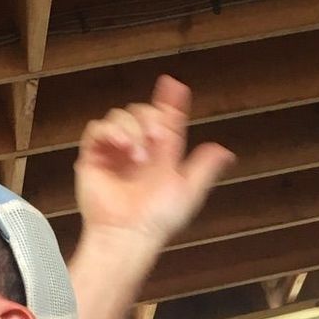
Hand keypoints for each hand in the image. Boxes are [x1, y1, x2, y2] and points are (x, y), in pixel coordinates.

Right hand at [73, 76, 234, 247]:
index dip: (169, 100)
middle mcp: (137, 148)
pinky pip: (97, 129)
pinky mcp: (93, 155)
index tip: (174, 86)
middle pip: (141, 111)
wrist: (130, 232)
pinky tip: (123, 147)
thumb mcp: (189, 189)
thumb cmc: (157, 217)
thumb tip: (225, 151)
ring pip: (120, 115)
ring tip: (138, 156)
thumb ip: (205, 166)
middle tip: (157, 139)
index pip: (164, 118)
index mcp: (160, 152)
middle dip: (150, 119)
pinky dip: (111, 132)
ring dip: (132, 129)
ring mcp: (114, 150)